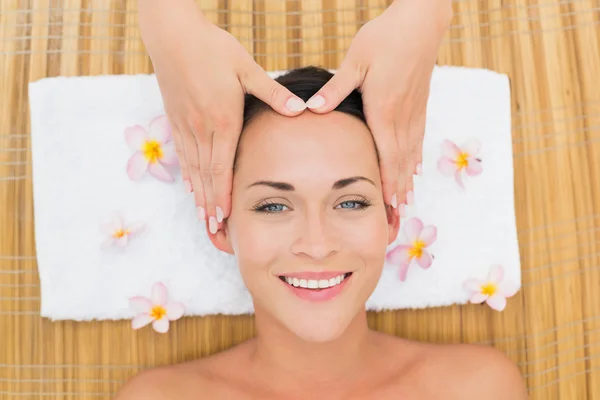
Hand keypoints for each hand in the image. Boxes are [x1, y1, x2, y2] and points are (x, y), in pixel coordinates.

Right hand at [138, 0, 305, 232]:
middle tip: (213, 229)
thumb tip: (302, 110)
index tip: (224, 217)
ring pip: (192, 168)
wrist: (173, 34)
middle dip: (210, 204)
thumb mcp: (246, 67)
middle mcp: (201, 128)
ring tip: (201, 217)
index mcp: (222, 119)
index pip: (222, 167)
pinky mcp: (176, 118)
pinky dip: (187, 174)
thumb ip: (272, 93)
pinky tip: (189, 186)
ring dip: (198, 195)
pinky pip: (182, 154)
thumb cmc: (212, 48)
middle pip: (206, 175)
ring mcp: (186, 125)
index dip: (223, 194)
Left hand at [305, 0, 452, 211]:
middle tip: (398, 215)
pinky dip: (416, 158)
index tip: (389, 205)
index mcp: (384, 109)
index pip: (386, 154)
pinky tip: (417, 169)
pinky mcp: (420, 105)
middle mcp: (402, 116)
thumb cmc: (385, 38)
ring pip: (412, 153)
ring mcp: (414, 111)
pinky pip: (419, 139)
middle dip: (399, 190)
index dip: (388, 182)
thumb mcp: (356, 60)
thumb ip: (336, 89)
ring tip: (408, 202)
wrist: (420, 23)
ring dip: (409, 179)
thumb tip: (312, 109)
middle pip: (401, 161)